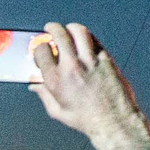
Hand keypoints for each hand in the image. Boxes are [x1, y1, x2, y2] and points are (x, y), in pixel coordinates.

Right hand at [30, 22, 149, 149]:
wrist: (114, 122)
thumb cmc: (87, 120)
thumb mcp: (58, 111)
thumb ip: (44, 95)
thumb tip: (35, 85)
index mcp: (56, 80)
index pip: (41, 50)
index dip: (39, 47)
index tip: (42, 50)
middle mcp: (71, 67)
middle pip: (59, 34)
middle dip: (51, 28)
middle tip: (50, 28)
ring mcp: (90, 61)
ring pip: (79, 31)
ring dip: (70, 27)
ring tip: (68, 29)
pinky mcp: (106, 59)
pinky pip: (95, 40)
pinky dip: (87, 37)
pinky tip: (84, 40)